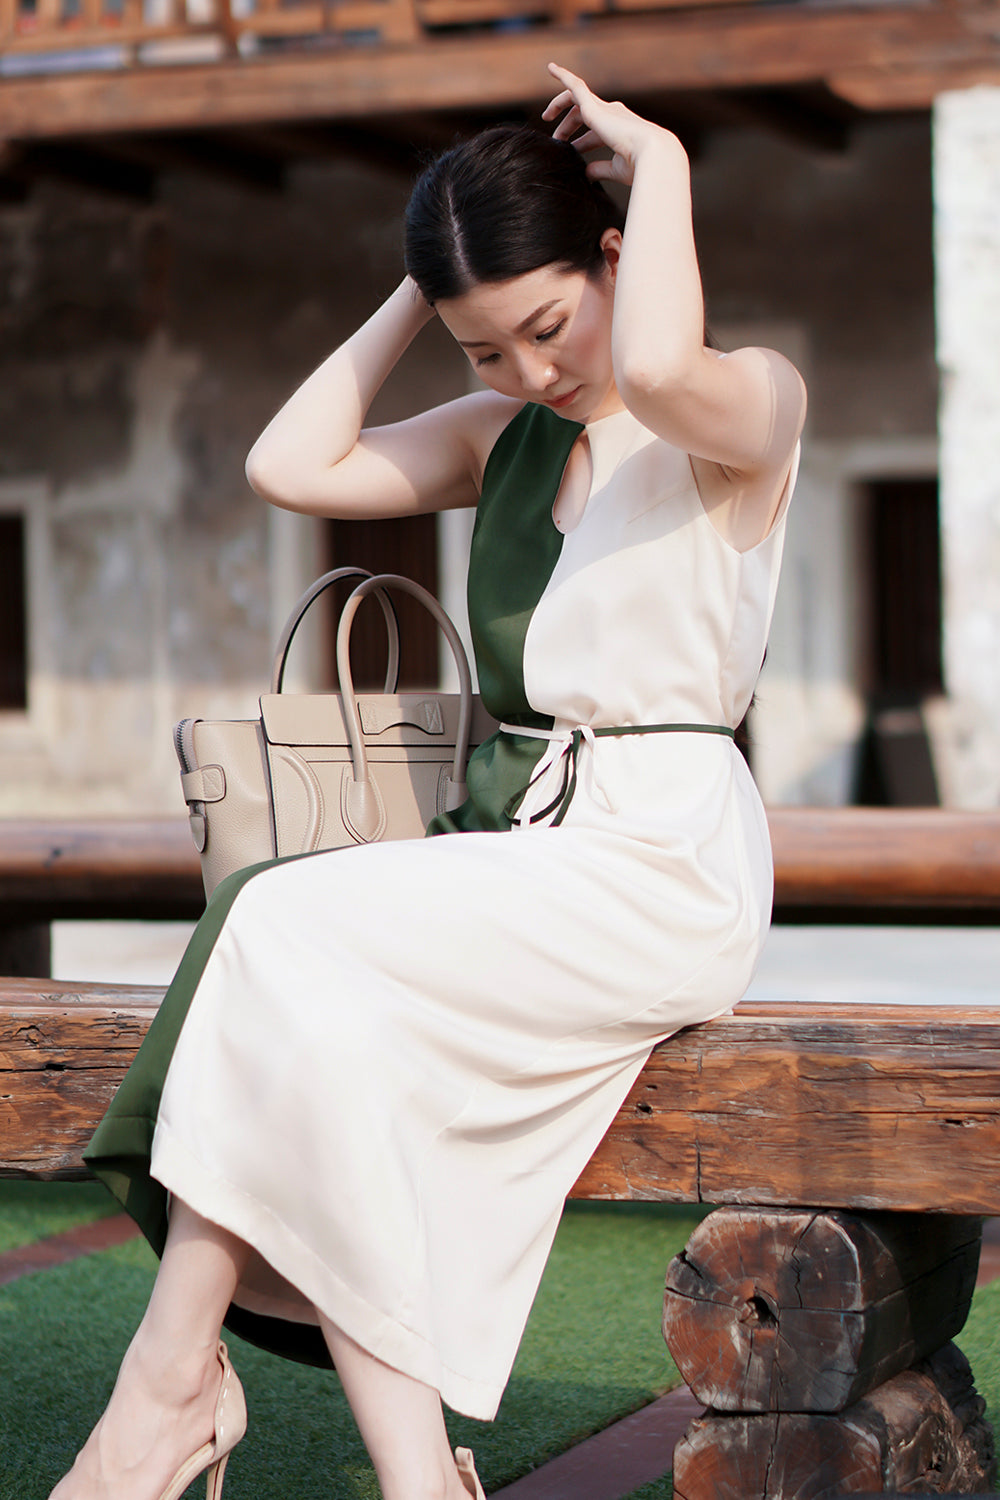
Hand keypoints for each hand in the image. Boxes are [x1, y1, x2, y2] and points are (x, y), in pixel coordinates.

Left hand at [542, 63, 661, 186]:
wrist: (652, 154)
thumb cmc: (640, 165)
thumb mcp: (616, 169)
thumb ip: (600, 169)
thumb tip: (586, 173)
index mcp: (619, 129)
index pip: (595, 132)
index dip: (581, 143)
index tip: (570, 154)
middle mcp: (612, 113)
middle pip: (583, 113)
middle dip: (568, 126)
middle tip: (555, 141)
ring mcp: (604, 108)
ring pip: (577, 96)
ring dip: (559, 104)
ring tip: (546, 116)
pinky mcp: (594, 107)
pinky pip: (575, 86)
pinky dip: (563, 76)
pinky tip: (551, 68)